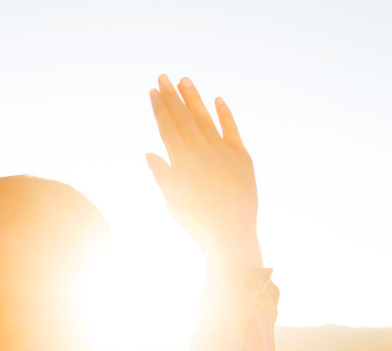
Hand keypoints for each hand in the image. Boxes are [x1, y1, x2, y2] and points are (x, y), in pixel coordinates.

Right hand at [146, 75, 261, 267]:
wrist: (232, 233)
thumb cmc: (198, 222)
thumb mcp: (173, 202)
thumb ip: (163, 175)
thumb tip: (149, 153)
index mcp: (183, 163)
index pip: (168, 129)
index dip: (160, 109)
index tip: (153, 92)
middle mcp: (202, 153)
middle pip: (184, 118)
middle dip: (172, 96)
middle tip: (163, 77)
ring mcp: (223, 152)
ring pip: (206, 119)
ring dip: (194, 98)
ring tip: (185, 80)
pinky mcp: (242, 157)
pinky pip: (232, 130)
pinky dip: (225, 114)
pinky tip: (217, 99)